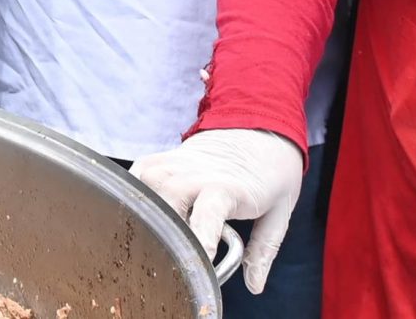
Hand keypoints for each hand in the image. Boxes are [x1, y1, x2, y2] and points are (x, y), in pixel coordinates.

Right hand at [130, 130, 303, 292]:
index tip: (199, 262)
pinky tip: (145, 216)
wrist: (258, 129)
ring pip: (145, 191)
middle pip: (168, 204)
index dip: (200, 237)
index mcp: (229, 187)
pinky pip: (135, 179)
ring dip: (150, 217)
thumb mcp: (280, 212)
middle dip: (167, 234)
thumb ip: (264, 250)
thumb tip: (254, 286)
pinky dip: (135, 197)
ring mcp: (173, 164)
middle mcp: (195, 174)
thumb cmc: (270, 175)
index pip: (208, 213)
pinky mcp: (158, 159)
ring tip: (159, 240)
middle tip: (175, 260)